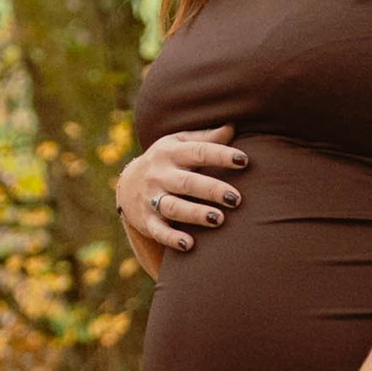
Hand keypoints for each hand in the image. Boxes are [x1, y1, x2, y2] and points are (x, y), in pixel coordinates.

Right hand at [117, 133, 243, 273]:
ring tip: (219, 219)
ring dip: (195, 214)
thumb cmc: (167, 161)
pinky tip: (189, 245)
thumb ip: (206, 138)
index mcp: (171, 152)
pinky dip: (172, 238)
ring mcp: (152, 198)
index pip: (198, 152)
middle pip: (188, 182)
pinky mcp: (147, 221)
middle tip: (236, 199)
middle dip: (212, 189)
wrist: (127, 184)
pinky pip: (159, 231)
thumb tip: (233, 126)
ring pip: (174, 207)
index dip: (221, 155)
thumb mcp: (179, 143)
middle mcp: (160, 174)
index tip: (244, 160)